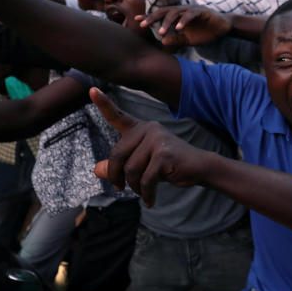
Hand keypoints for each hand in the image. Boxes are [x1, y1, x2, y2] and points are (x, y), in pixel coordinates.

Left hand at [90, 87, 203, 206]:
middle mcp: (148, 129)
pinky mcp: (164, 154)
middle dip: (116, 175)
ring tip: (142, 192)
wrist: (200, 167)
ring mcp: (157, 140)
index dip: (103, 104)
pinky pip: (145, 180)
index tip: (92, 90)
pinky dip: (146, 194)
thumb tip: (97, 169)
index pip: (118, 116)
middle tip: (119, 188)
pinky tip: (150, 200)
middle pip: (117, 155)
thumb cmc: (169, 165)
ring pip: (130, 169)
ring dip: (134, 187)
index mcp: (140, 128)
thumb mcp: (141, 164)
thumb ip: (120, 165)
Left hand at [138, 5, 232, 47]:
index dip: (149, 17)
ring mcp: (191, 10)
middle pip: (164, 11)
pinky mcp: (201, 11)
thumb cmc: (205, 32)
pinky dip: (184, 21)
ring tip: (160, 32)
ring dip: (167, 22)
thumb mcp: (189, 40)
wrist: (223, 28)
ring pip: (175, 13)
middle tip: (143, 25)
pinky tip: (178, 28)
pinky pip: (190, 15)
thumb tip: (162, 42)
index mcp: (177, 16)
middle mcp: (182, 11)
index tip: (137, 20)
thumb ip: (176, 40)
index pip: (160, 15)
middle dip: (153, 18)